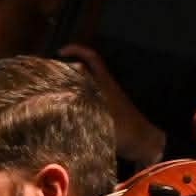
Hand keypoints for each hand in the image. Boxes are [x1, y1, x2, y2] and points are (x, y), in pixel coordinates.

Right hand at [58, 44, 164, 167]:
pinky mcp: (109, 111)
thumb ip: (81, 110)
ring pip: (87, 85)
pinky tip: (68, 110)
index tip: (60, 51)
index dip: (77, 50)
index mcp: (105, 83)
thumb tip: (59, 102)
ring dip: (73, 85)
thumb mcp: (101, 118)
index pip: (92, 59)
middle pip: (87, 70)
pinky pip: (90, 99)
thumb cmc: (124, 130)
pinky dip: (79, 100)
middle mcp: (106, 87)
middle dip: (70, 68)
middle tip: (51, 75)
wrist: (144, 144)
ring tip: (55, 92)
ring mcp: (108, 99)